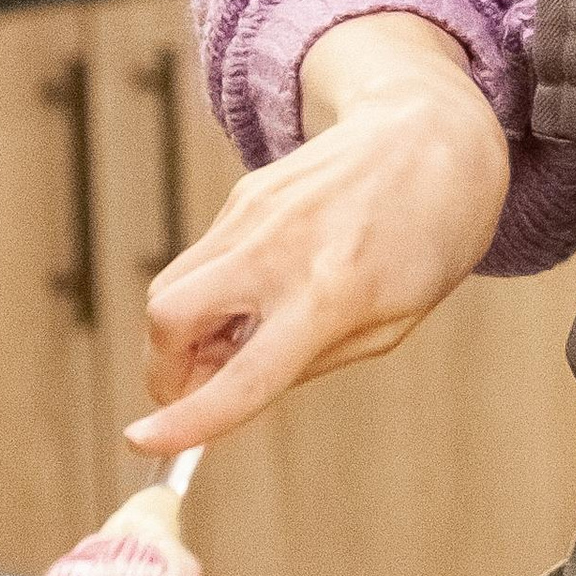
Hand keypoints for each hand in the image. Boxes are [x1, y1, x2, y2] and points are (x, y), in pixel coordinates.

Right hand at [126, 14, 508, 455]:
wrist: (432, 134)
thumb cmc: (424, 243)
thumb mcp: (389, 326)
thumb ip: (305, 363)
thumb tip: (224, 392)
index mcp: (332, 293)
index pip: (244, 373)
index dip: (188, 418)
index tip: (143, 442)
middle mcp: (281, 248)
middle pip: (169, 315)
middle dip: (164, 367)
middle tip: (198, 386)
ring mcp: (254, 212)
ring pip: (172, 285)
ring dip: (185, 331)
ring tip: (241, 336)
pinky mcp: (243, 193)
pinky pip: (202, 259)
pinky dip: (211, 291)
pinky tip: (260, 289)